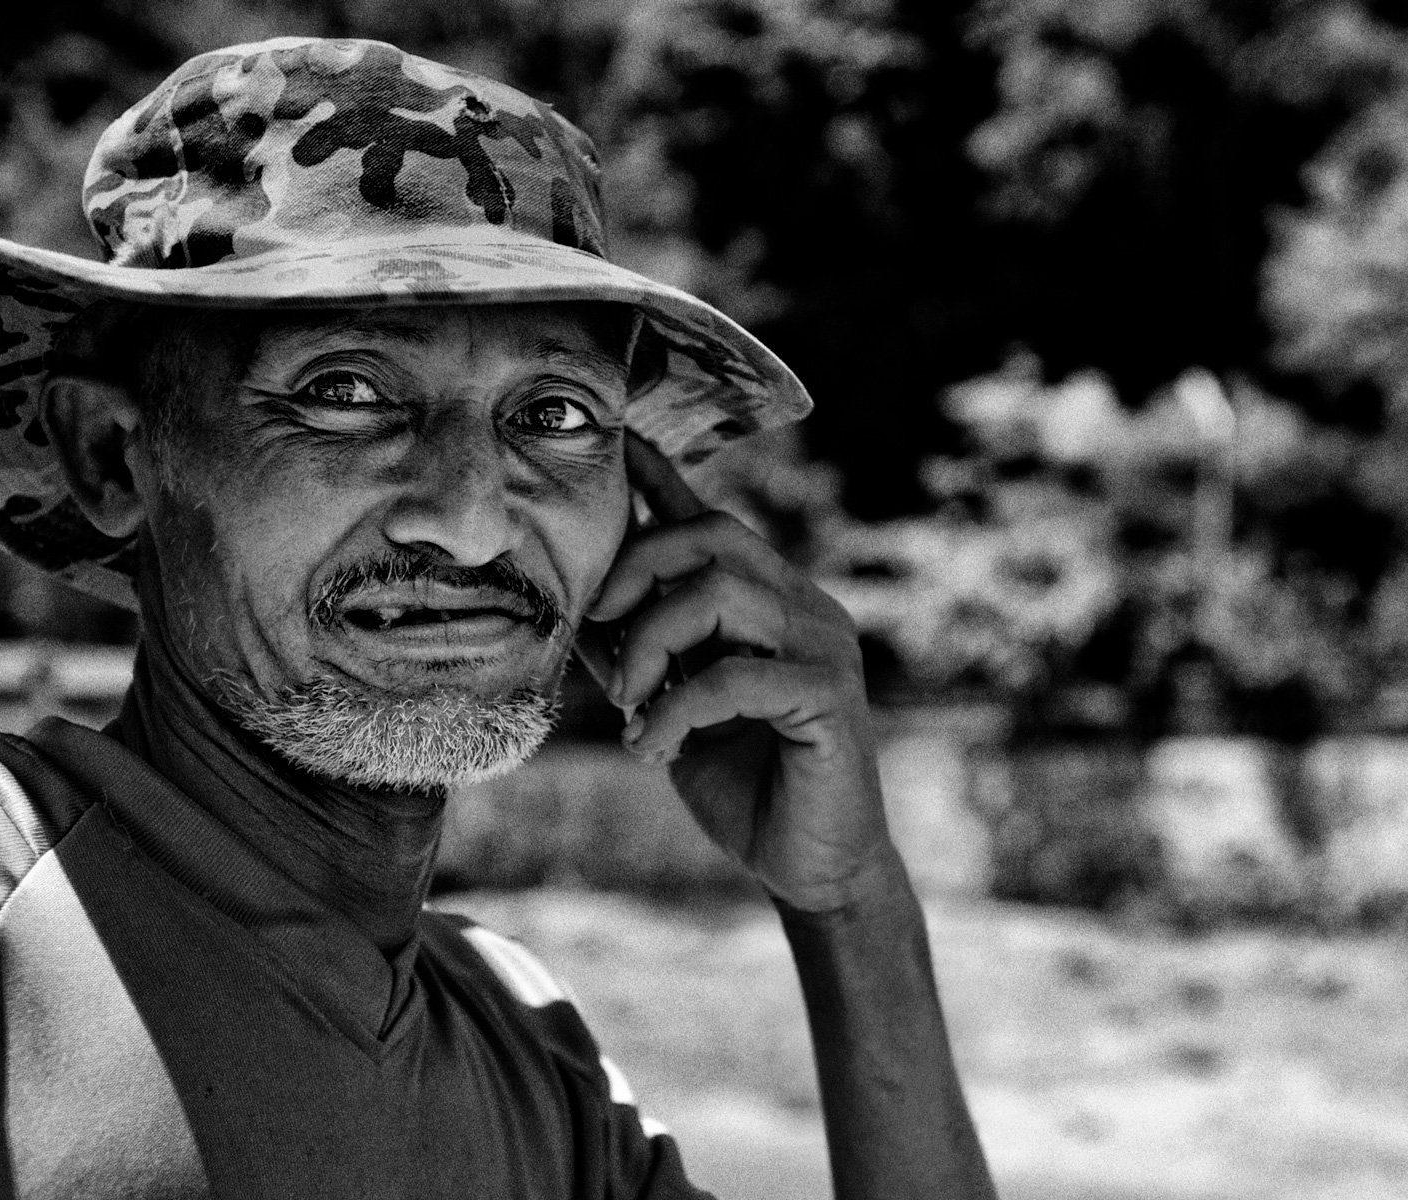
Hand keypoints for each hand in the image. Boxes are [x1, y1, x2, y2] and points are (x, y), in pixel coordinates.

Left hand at [577, 433, 903, 911]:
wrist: (811, 867)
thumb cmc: (746, 785)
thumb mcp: (672, 711)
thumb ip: (641, 656)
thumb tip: (576, 613)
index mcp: (770, 602)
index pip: (712, 522)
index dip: (664, 479)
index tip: (619, 440)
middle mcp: (804, 607)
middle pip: (715, 536)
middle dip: (637, 571)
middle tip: (598, 635)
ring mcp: (825, 645)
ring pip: (722, 593)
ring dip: (652, 645)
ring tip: (628, 706)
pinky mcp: (831, 695)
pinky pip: (737, 673)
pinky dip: (676, 709)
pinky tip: (652, 748)